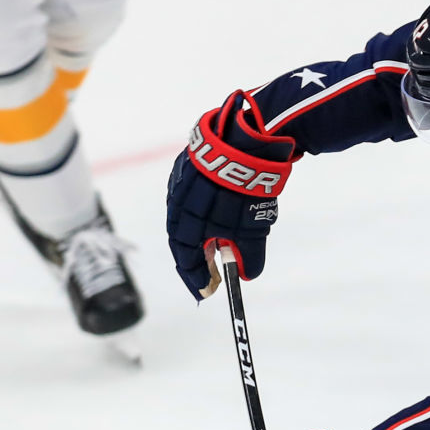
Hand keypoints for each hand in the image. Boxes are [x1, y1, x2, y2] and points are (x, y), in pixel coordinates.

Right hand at [167, 89, 296, 298]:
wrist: (246, 138)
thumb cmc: (245, 189)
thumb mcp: (252, 229)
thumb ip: (248, 256)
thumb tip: (246, 274)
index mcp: (185, 221)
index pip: (185, 257)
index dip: (196, 277)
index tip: (207, 291)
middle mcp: (177, 200)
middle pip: (183, 237)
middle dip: (198, 256)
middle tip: (214, 270)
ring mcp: (182, 178)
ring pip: (187, 213)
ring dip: (201, 232)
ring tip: (219, 242)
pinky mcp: (192, 161)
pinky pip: (193, 193)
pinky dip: (203, 210)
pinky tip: (218, 212)